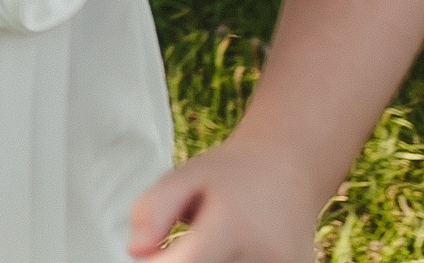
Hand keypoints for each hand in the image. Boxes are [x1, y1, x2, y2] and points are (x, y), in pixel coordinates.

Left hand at [127, 137, 326, 260]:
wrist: (289, 169)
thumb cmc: (228, 176)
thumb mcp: (183, 177)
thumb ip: (152, 211)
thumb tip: (134, 251)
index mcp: (233, 227)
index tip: (153, 251)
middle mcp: (267, 258)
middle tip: (187, 243)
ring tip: (213, 245)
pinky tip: (229, 251)